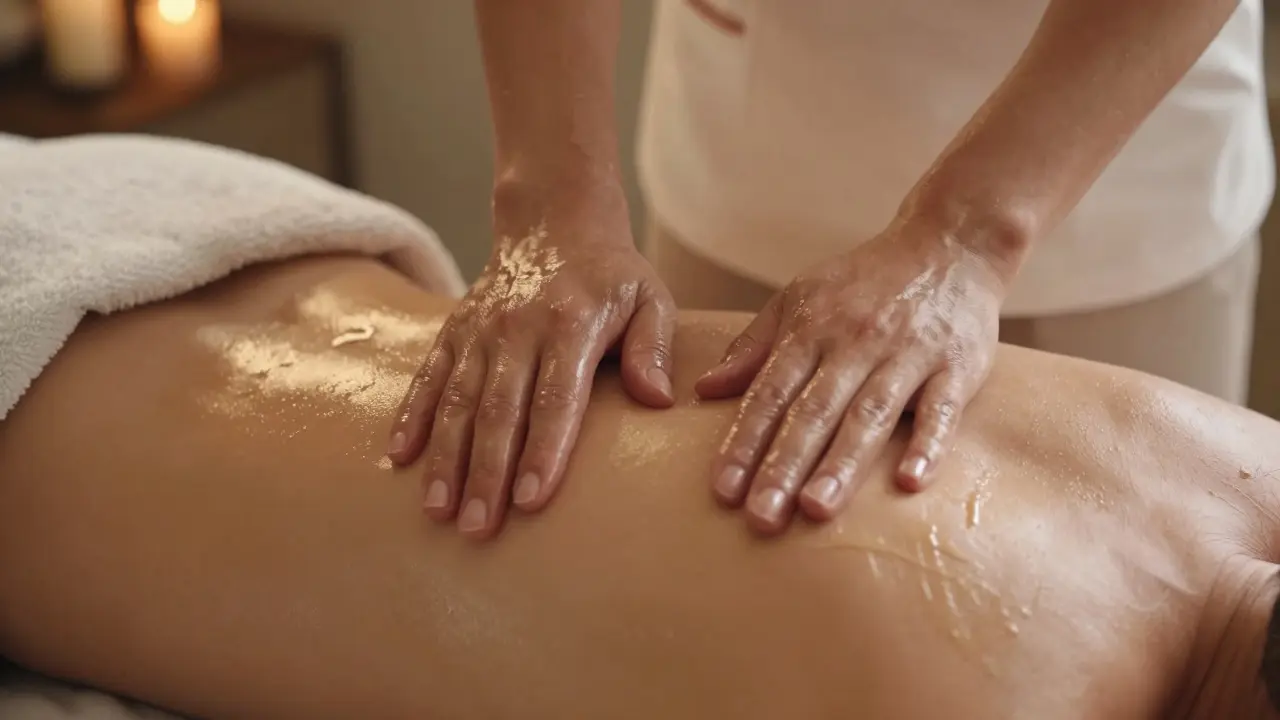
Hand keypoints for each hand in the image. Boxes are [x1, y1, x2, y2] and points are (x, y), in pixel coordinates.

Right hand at [387, 193, 675, 539]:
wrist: (552, 222)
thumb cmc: (611, 276)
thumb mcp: (650, 299)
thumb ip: (653, 348)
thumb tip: (656, 400)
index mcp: (570, 324)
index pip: (555, 399)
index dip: (544, 451)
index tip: (532, 501)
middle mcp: (517, 328)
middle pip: (498, 410)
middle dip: (486, 473)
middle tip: (478, 528)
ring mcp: (479, 330)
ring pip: (457, 401)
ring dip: (446, 459)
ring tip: (440, 511)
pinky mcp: (453, 331)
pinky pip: (428, 378)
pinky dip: (412, 417)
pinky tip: (398, 459)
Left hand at [696, 219, 1005, 533]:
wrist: (950, 244)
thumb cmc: (865, 282)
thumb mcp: (801, 298)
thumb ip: (754, 347)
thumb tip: (705, 390)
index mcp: (812, 329)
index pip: (770, 394)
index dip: (745, 442)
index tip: (723, 490)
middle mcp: (855, 342)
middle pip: (814, 412)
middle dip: (784, 466)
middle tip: (761, 518)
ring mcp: (908, 354)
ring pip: (870, 414)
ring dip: (842, 464)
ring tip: (815, 509)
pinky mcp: (958, 366)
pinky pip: (941, 409)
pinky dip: (928, 444)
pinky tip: (910, 482)